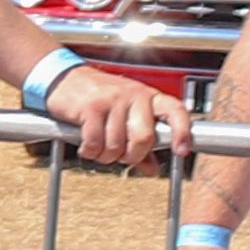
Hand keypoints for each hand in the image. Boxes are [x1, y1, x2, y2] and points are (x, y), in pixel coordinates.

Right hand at [44, 60, 187, 170]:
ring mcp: (113, 101)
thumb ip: (140, 145)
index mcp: (150, 97)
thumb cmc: (99, 99)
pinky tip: (87, 147)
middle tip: (121, 157)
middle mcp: (135, 96)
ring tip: (100, 150)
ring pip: (116, 145)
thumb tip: (152, 170)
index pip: (176, 111)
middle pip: (144, 138)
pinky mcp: (91, 108)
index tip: (181, 151)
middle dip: (131, 156)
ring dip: (106, 157)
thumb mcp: (125, 117)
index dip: (182, 132)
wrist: (66, 79)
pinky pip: (94, 142)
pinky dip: (90, 152)